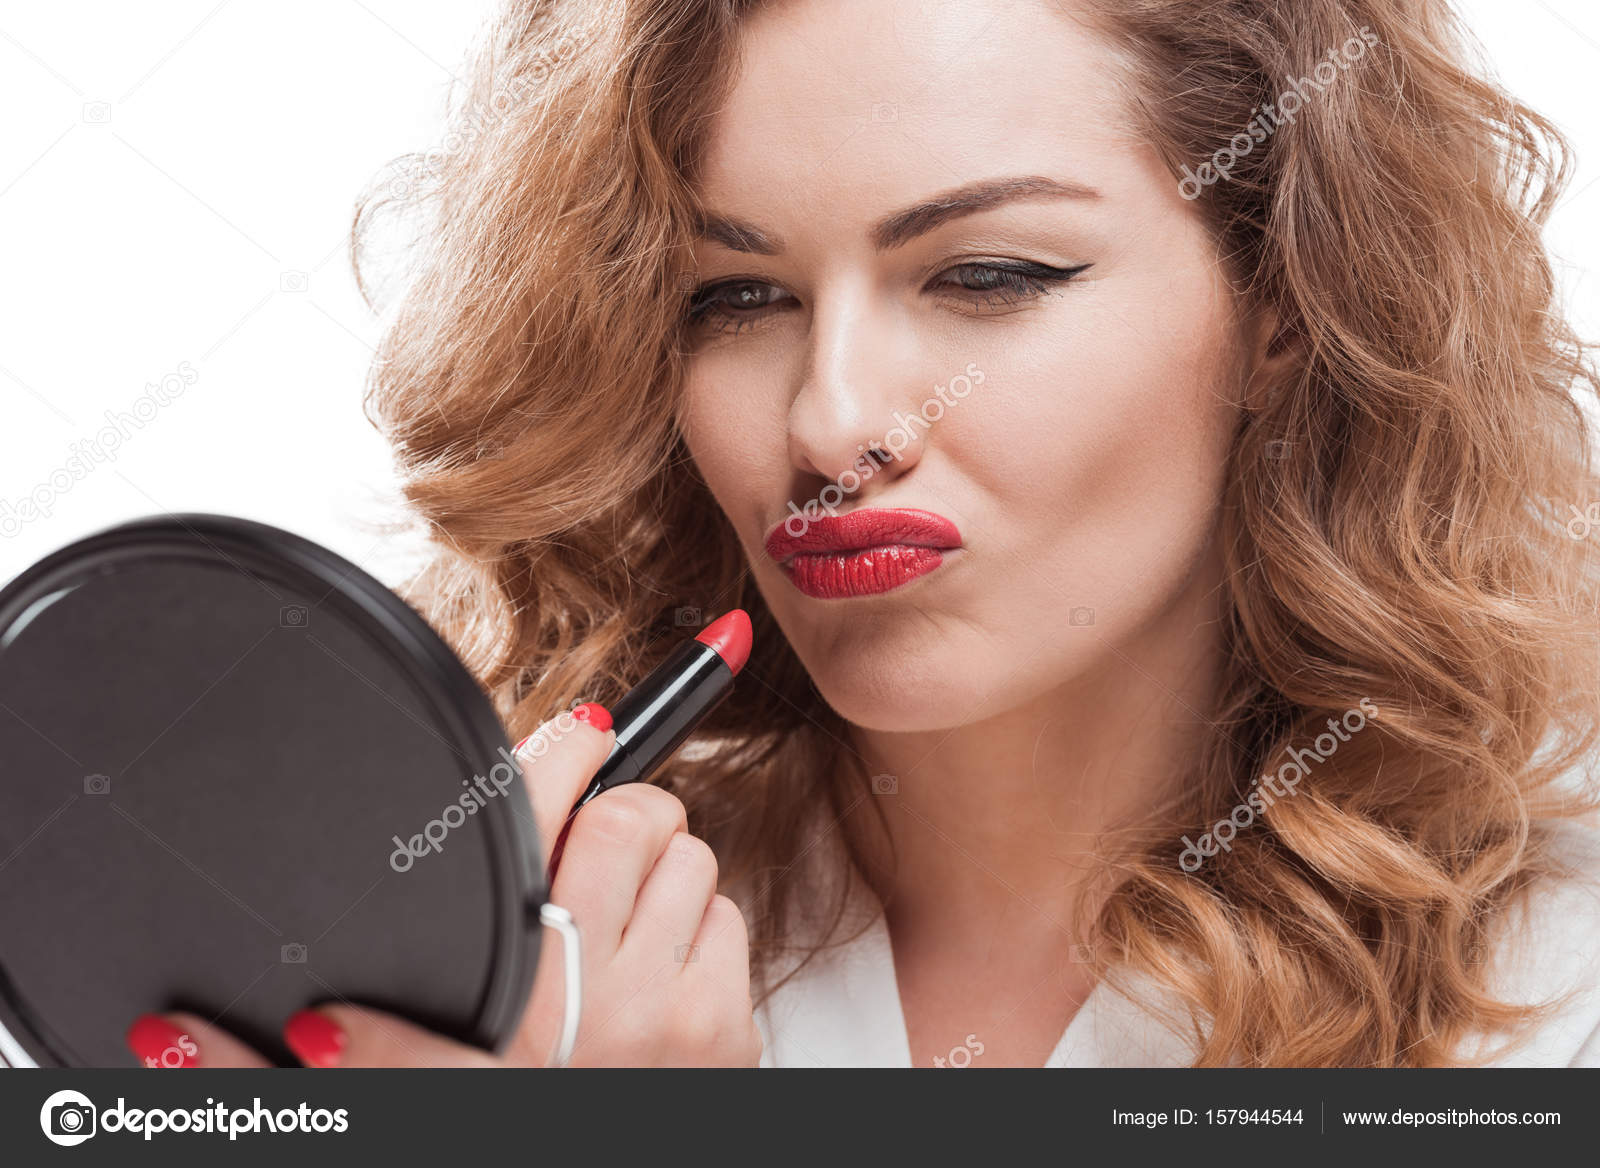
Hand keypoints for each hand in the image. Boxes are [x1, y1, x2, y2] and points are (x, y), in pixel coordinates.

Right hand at [124, 704, 762, 1067]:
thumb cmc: (498, 1116)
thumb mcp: (390, 1093)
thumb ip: (281, 1062)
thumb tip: (167, 1037)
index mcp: (501, 1008)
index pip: (526, 831)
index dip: (550, 762)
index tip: (579, 730)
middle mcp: (596, 1007)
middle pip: (636, 818)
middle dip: (615, 818)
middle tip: (588, 846)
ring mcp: (676, 1019)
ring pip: (694, 861)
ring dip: (658, 877)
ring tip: (612, 929)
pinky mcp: (727, 1037)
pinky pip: (728, 921)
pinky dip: (696, 931)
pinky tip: (651, 974)